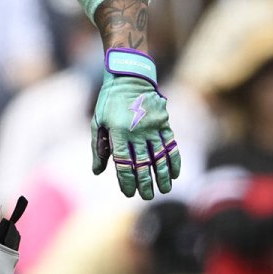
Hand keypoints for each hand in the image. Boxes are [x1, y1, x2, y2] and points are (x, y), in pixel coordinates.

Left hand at [91, 49, 180, 199]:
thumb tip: (97, 172)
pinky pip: (171, 145)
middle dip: (145, 183)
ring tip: (164, 190)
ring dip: (163, 176)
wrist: (129, 77)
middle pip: (143, 164)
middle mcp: (137, 132)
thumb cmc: (109, 102)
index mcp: (118, 132)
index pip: (123, 163)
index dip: (127, 181)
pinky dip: (174, 160)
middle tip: (147, 196)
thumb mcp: (98, 122)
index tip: (129, 193)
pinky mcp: (164, 122)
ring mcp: (153, 127)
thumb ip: (99, 148)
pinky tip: (174, 173)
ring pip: (159, 157)